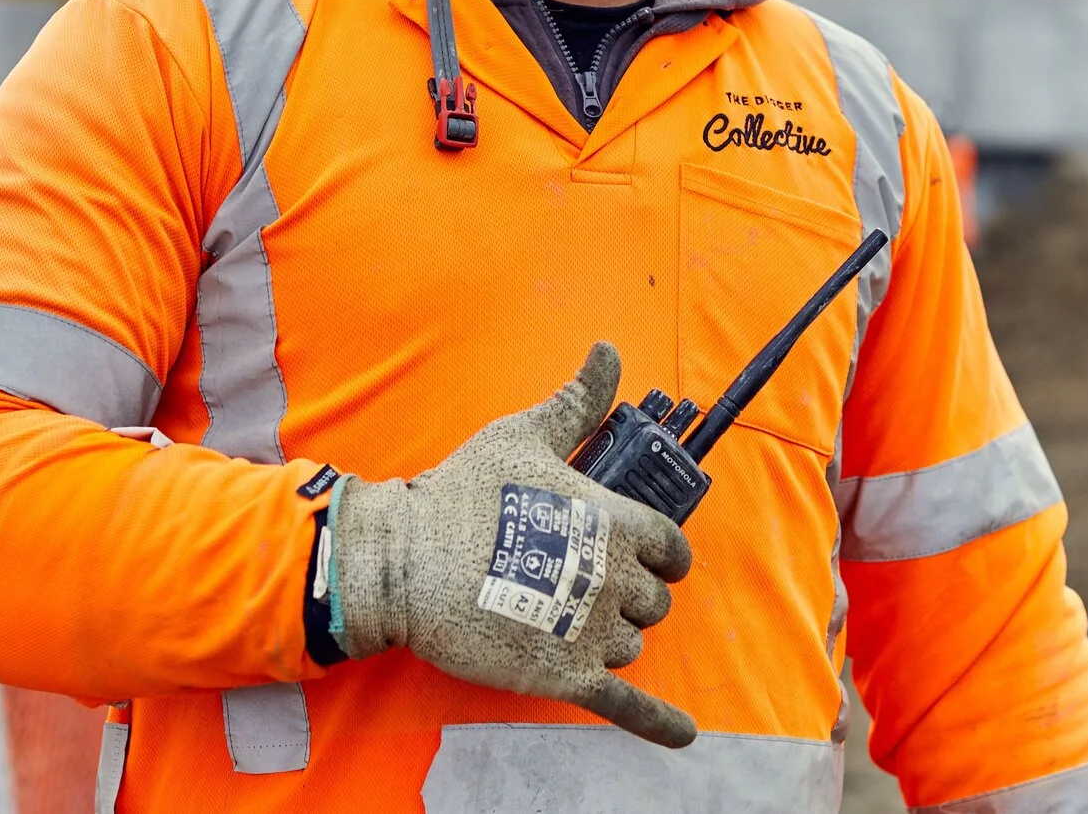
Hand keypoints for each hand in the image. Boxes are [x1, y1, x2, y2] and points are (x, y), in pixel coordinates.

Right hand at [327, 342, 696, 746]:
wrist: (402, 562)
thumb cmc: (462, 493)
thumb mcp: (523, 436)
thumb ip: (576, 401)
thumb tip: (608, 350)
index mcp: (615, 521)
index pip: (671, 547)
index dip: (660, 555)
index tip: (643, 558)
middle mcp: (615, 577)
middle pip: (652, 601)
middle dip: (627, 597)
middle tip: (578, 587)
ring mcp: (591, 630)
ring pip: (632, 644)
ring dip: (610, 639)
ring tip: (562, 621)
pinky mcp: (564, 676)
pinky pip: (626, 705)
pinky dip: (659, 723)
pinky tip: (684, 737)